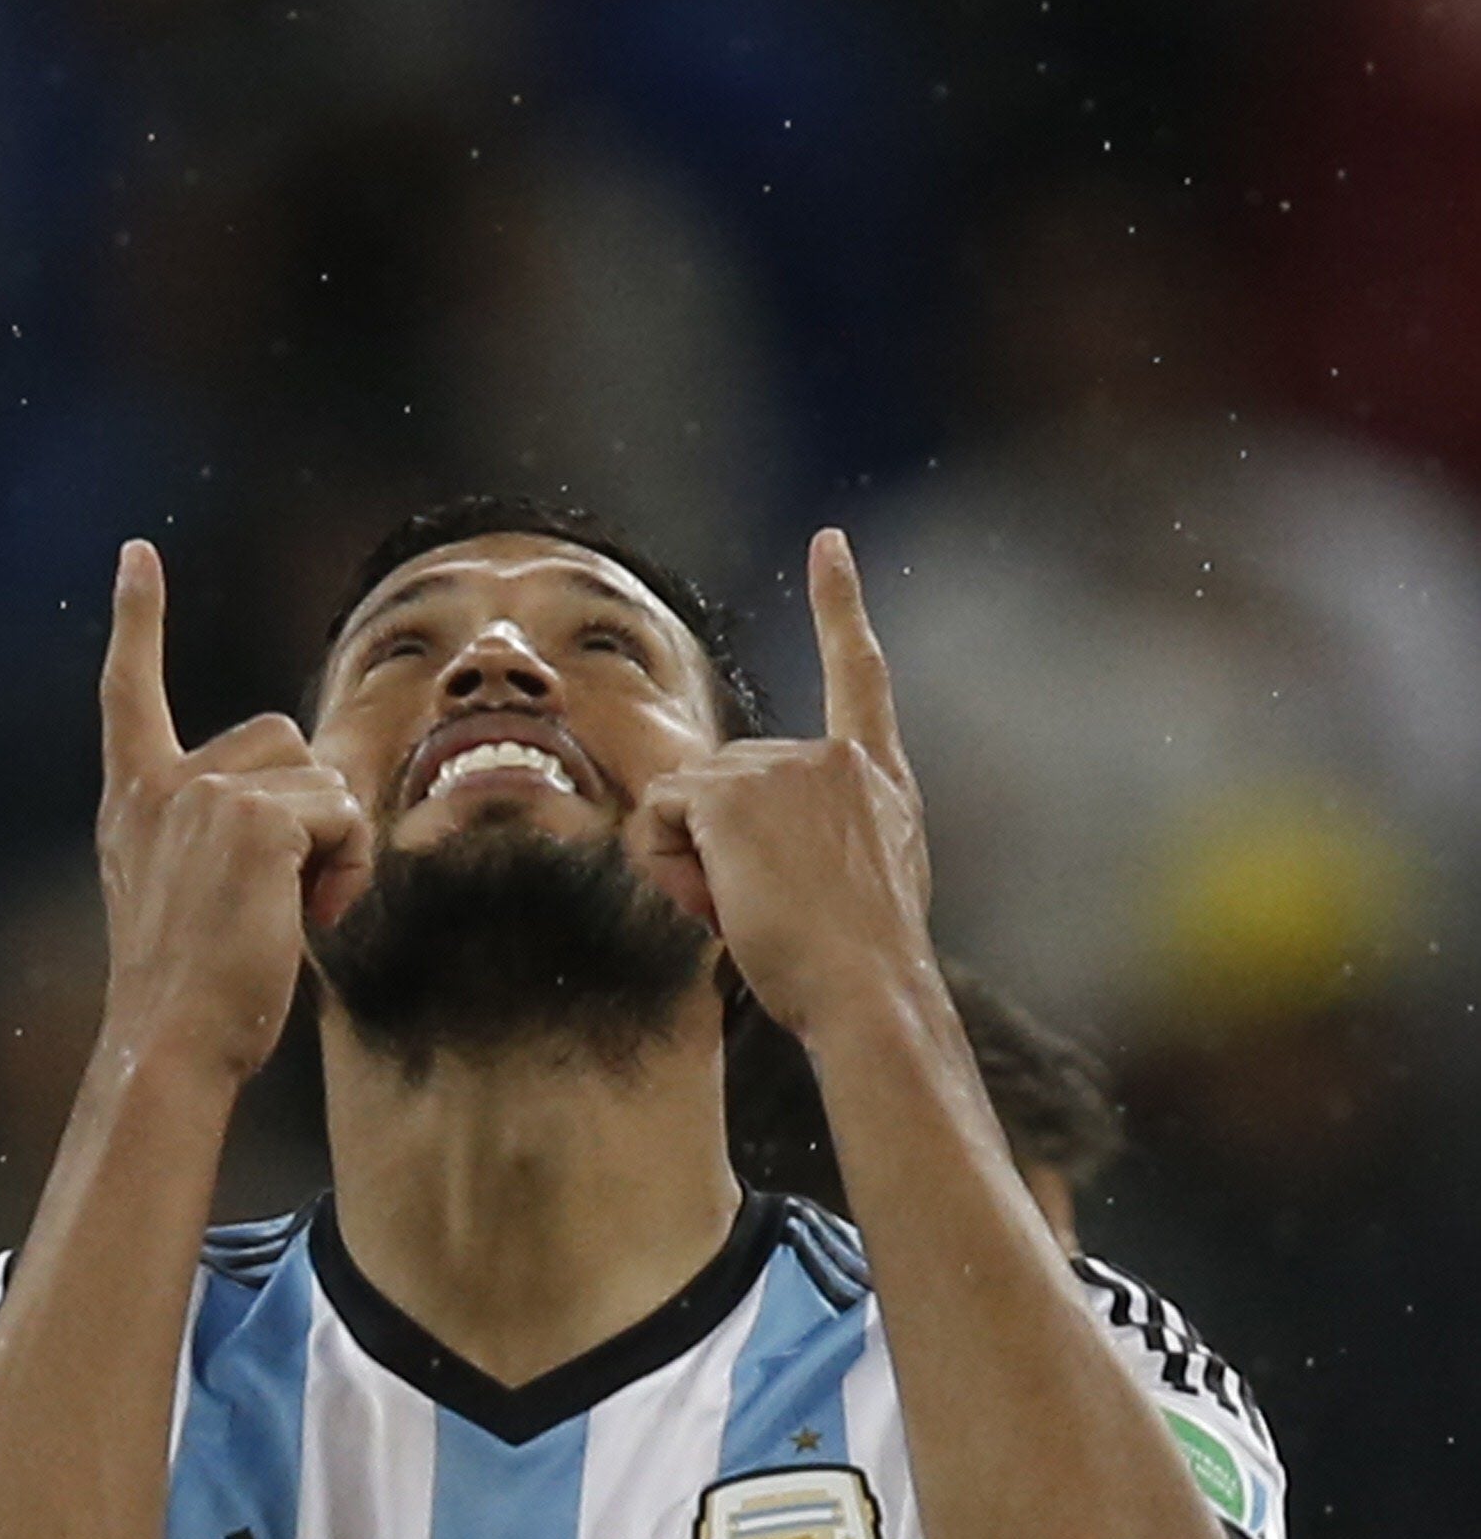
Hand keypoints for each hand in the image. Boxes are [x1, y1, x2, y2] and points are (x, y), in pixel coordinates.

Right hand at [98, 542, 372, 1078]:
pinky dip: (348, 865)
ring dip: (335, 843)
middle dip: (311, 806)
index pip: (129, 692)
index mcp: (134, 801)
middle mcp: (161, 785)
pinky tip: (314, 915)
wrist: (173, 1041)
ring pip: (323, 778)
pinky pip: (343, 812)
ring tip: (295, 911)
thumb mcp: (194, 892)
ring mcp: (205, 794)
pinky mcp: (253, 817)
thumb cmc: (198, 993)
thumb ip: (229, 829)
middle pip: (282, 736)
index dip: (138, 620)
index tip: (137, 556)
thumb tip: (322, 796)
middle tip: (287, 894)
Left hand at [636, 529, 931, 1044]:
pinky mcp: (732, 794)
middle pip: (727, 776)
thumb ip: (830, 837)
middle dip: (721, 845)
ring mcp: (784, 769)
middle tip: (766, 911)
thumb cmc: (865, 973)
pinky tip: (719, 899)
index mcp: (879, 781)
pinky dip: (668, 864)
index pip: (861, 675)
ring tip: (751, 912)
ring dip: (695, 862)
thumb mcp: (872, 887)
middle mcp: (835, 760)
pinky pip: (659, 817)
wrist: (870, 994)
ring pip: (689, 802)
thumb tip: (760, 839)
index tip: (829, 544)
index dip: (840, 605)